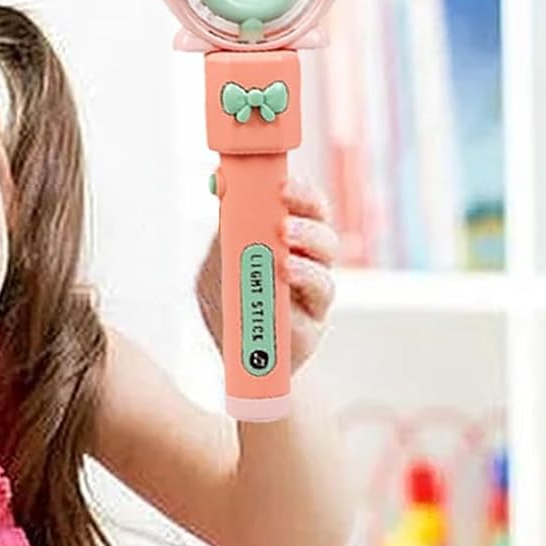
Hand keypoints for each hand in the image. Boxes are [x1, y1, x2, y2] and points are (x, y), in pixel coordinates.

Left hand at [195, 175, 338, 373]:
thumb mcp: (218, 267)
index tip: (284, 181)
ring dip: (309, 239)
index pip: (304, 208)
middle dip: (308, 208)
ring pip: (327, 254)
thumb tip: (218, 183)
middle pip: (322, 224)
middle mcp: (308, 262)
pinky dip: (305, 276)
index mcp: (288, 244)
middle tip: (285, 200)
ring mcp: (315, 290)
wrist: (238, 364)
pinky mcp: (317, 318)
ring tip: (286, 234)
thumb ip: (224, 232)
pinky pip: (320, 291)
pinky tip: (288, 269)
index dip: (301, 191)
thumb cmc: (231, 312)